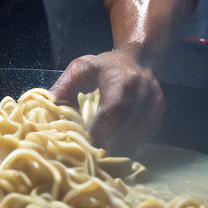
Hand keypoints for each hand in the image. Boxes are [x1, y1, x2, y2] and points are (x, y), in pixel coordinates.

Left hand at [48, 47, 163, 153]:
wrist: (139, 58)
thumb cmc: (106, 64)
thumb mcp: (83, 67)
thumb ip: (65, 84)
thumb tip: (49, 103)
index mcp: (123, 82)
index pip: (112, 111)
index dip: (98, 130)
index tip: (84, 141)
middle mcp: (143, 94)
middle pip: (125, 129)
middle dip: (106, 142)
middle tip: (90, 149)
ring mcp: (154, 105)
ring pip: (136, 137)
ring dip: (118, 146)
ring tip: (101, 146)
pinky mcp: (158, 115)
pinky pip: (143, 137)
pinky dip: (129, 143)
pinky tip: (116, 141)